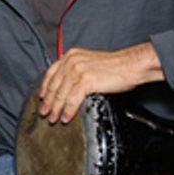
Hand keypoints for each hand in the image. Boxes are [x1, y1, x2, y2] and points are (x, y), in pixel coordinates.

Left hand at [38, 43, 162, 122]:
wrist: (131, 65)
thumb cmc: (116, 66)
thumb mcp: (90, 62)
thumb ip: (77, 70)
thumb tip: (68, 85)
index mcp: (71, 55)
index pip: (51, 73)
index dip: (45, 88)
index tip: (41, 98)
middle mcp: (72, 61)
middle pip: (54, 85)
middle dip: (48, 102)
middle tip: (44, 113)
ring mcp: (78, 70)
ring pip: (61, 94)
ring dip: (56, 109)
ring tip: (53, 119)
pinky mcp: (85, 80)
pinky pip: (72, 99)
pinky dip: (68, 110)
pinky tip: (66, 117)